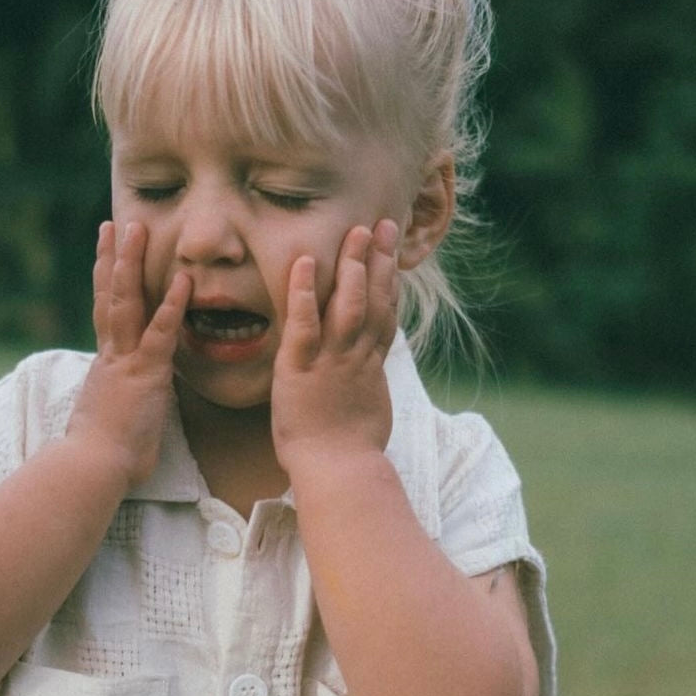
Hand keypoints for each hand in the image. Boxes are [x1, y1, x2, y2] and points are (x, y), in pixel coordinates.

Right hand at [66, 221, 189, 487]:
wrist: (92, 466)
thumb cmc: (103, 457)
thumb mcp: (112, 422)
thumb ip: (120, 406)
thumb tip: (123, 409)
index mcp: (106, 366)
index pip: (106, 316)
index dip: (106, 284)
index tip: (107, 257)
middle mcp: (112, 356)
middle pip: (110, 297)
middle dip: (114, 259)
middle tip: (116, 225)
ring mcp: (127, 361)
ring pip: (127, 303)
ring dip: (133, 264)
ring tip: (137, 229)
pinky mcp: (145, 375)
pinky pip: (161, 334)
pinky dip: (172, 306)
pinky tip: (183, 281)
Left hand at [271, 219, 398, 474]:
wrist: (340, 470)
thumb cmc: (352, 455)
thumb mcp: (369, 417)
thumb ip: (368, 393)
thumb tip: (372, 387)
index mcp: (371, 368)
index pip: (386, 316)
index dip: (391, 283)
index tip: (394, 256)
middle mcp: (357, 357)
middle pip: (375, 299)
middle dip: (379, 260)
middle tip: (381, 225)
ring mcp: (332, 359)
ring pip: (349, 303)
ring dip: (352, 264)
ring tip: (353, 230)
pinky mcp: (301, 367)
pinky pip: (303, 322)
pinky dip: (305, 291)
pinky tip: (305, 263)